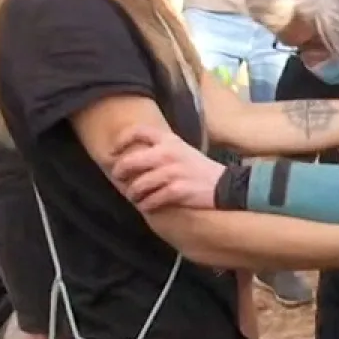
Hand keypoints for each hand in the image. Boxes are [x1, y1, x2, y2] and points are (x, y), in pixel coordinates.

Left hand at [110, 124, 225, 211]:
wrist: (225, 186)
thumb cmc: (200, 169)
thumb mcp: (182, 150)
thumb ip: (161, 148)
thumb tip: (132, 156)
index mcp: (170, 140)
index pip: (138, 131)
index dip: (120, 141)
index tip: (113, 153)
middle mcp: (169, 153)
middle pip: (130, 161)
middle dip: (120, 173)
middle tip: (120, 180)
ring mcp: (172, 172)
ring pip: (138, 185)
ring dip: (133, 194)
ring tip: (136, 198)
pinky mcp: (177, 191)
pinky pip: (151, 200)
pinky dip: (147, 205)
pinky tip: (148, 207)